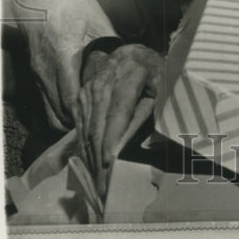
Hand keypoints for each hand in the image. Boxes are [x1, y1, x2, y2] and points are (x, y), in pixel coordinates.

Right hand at [9, 0, 116, 129]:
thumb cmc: (70, 4)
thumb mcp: (96, 20)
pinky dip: (61, 109)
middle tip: (103, 129)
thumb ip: (109, 46)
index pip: (70, 99)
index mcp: (63, 54)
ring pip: (49, 112)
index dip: (87, 116)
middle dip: (79, 125)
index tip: (105, 123)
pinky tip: (79, 107)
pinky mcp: (35, 73)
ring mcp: (37, 73)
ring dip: (69, 120)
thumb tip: (129, 65)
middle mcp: (46, 69)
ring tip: (93, 121)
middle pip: (58, 114)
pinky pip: (46, 101)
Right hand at [75, 44, 161, 195]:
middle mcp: (104, 82)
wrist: (130, 53)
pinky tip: (89, 166)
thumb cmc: (152, 73)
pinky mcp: (80, 97)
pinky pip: (80, 126)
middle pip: (98, 124)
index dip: (111, 139)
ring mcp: (89, 89)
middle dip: (99, 157)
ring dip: (90, 157)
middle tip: (104, 185)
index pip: (118, 112)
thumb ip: (145, 114)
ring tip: (96, 183)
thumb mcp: (158, 89)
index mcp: (129, 76)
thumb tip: (132, 144)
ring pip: (87, 128)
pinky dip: (84, 147)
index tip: (109, 162)